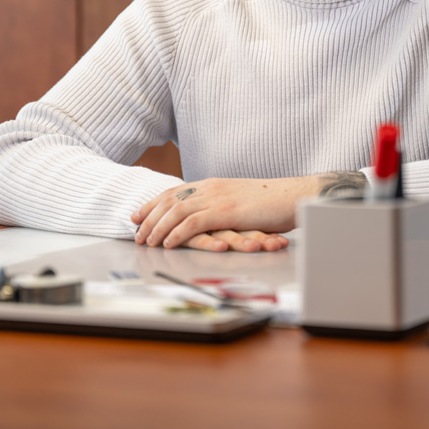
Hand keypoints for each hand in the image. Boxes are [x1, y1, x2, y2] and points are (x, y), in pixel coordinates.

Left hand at [131, 175, 322, 250]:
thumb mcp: (240, 201)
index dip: (153, 204)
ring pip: (177, 211)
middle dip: (149, 217)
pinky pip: (194, 222)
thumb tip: (209, 217)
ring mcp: (218, 198)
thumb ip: (221, 206)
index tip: (137, 215)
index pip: (175, 192)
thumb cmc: (272, 202)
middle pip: (170, 200)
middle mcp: (211, 187)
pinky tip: (168, 244)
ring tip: (146, 242)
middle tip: (135, 232)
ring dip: (158, 227)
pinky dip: (177, 233)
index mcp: (213, 184)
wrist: (293, 195)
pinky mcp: (227, 211)